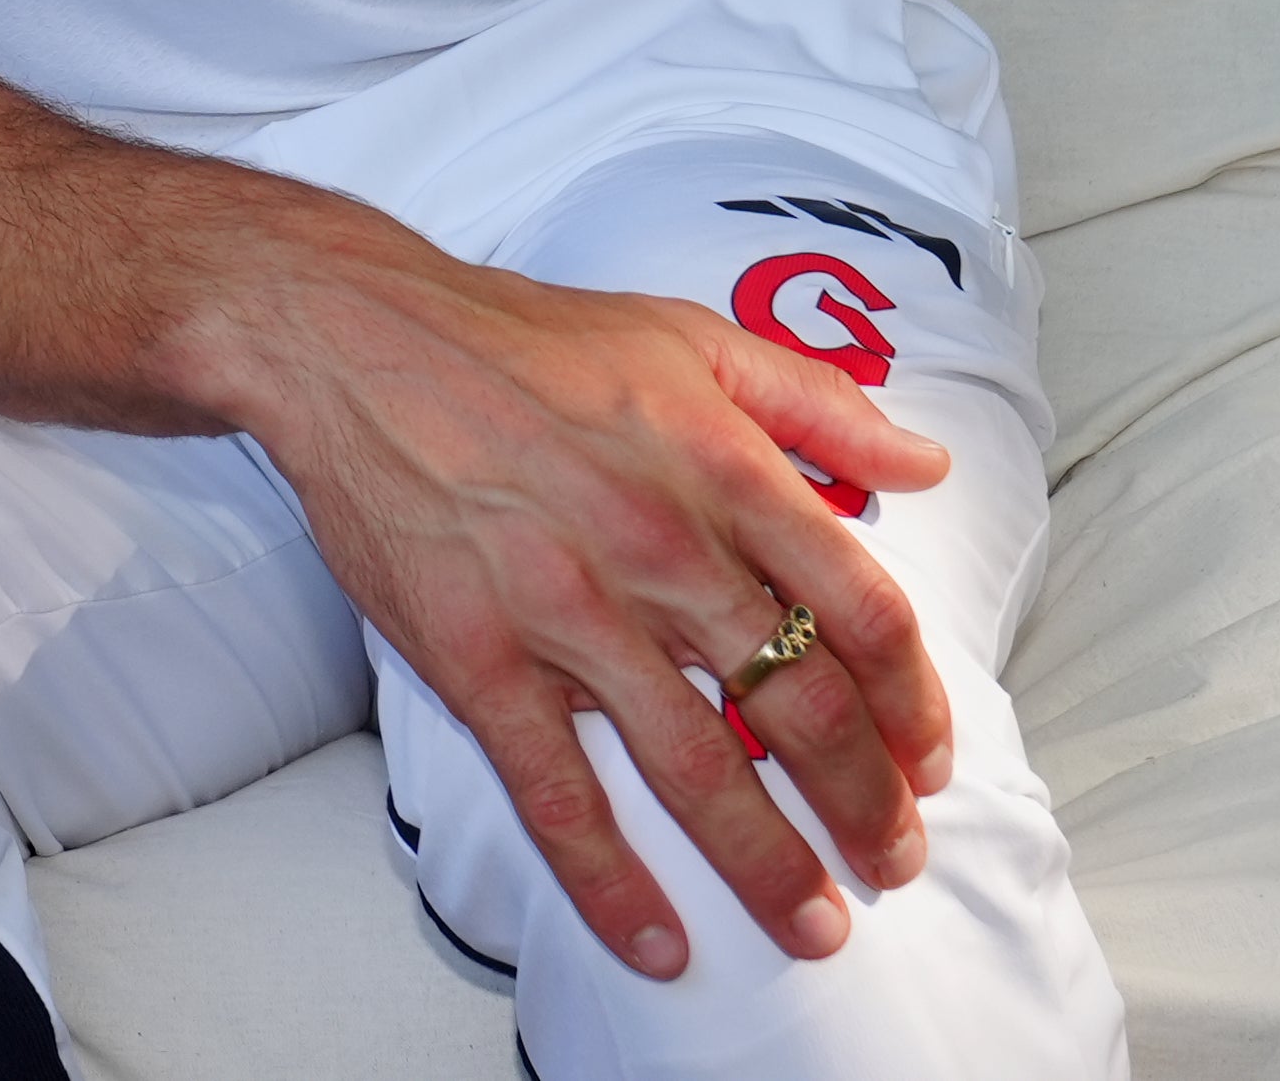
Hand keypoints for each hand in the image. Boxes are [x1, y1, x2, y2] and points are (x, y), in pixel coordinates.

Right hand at [190, 205, 956, 980]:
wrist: (351, 338)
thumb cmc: (523, 339)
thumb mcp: (692, 338)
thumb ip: (819, 403)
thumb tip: (926, 462)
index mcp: (724, 467)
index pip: (864, 612)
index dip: (916, 705)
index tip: (928, 761)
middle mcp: (661, 546)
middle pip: (801, 709)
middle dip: (864, 806)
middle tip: (894, 862)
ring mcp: (566, 611)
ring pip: (698, 769)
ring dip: (769, 865)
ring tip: (815, 924)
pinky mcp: (477, 658)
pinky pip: (558, 794)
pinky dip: (612, 883)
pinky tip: (658, 941)